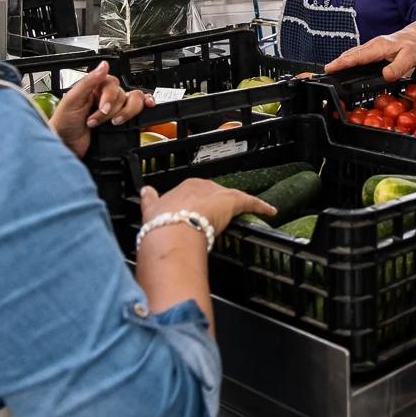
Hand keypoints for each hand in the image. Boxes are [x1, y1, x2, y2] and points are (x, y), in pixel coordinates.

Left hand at [47, 60, 153, 157]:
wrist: (66, 146)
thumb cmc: (63, 124)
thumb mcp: (72, 100)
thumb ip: (89, 81)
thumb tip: (104, 65)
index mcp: (94, 87)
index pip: (113, 84)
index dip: (109, 98)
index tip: (102, 109)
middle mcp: (106, 96)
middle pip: (124, 94)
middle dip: (112, 110)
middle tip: (98, 120)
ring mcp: (115, 108)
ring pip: (135, 101)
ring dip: (127, 112)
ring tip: (113, 123)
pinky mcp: (122, 120)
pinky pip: (139, 110)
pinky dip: (146, 106)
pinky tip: (148, 106)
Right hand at [139, 178, 275, 235]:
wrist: (172, 231)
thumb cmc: (161, 225)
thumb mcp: (150, 211)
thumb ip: (149, 200)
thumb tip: (145, 192)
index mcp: (184, 187)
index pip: (196, 191)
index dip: (200, 203)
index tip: (202, 211)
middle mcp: (202, 185)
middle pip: (215, 193)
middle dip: (219, 203)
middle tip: (223, 216)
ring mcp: (218, 193)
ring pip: (233, 197)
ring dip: (240, 204)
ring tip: (248, 210)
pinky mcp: (233, 202)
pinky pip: (251, 202)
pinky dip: (261, 206)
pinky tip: (271, 211)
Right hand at [324, 24, 415, 80]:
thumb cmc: (414, 45)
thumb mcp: (410, 57)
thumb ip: (398, 67)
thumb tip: (385, 76)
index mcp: (378, 47)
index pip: (356, 56)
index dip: (342, 63)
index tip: (330, 68)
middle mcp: (372, 45)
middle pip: (350, 54)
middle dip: (337, 62)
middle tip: (325, 72)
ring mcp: (372, 47)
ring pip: (353, 53)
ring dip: (341, 61)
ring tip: (331, 70)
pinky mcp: (374, 49)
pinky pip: (358, 54)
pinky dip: (349, 59)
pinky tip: (346, 66)